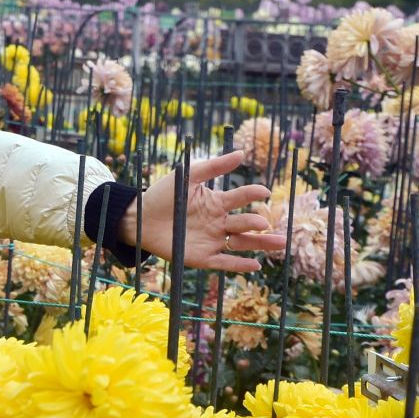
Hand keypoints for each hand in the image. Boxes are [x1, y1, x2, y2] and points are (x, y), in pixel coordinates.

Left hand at [117, 149, 285, 272]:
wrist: (139, 218)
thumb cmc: (163, 195)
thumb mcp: (187, 178)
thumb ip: (213, 167)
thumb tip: (241, 153)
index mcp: (217, 203)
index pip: (241, 198)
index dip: (253, 194)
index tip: (264, 192)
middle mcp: (219, 222)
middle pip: (246, 223)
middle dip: (258, 223)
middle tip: (265, 222)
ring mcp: (212, 240)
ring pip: (242, 243)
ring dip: (260, 244)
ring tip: (279, 243)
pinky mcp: (202, 257)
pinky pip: (224, 262)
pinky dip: (239, 264)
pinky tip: (255, 265)